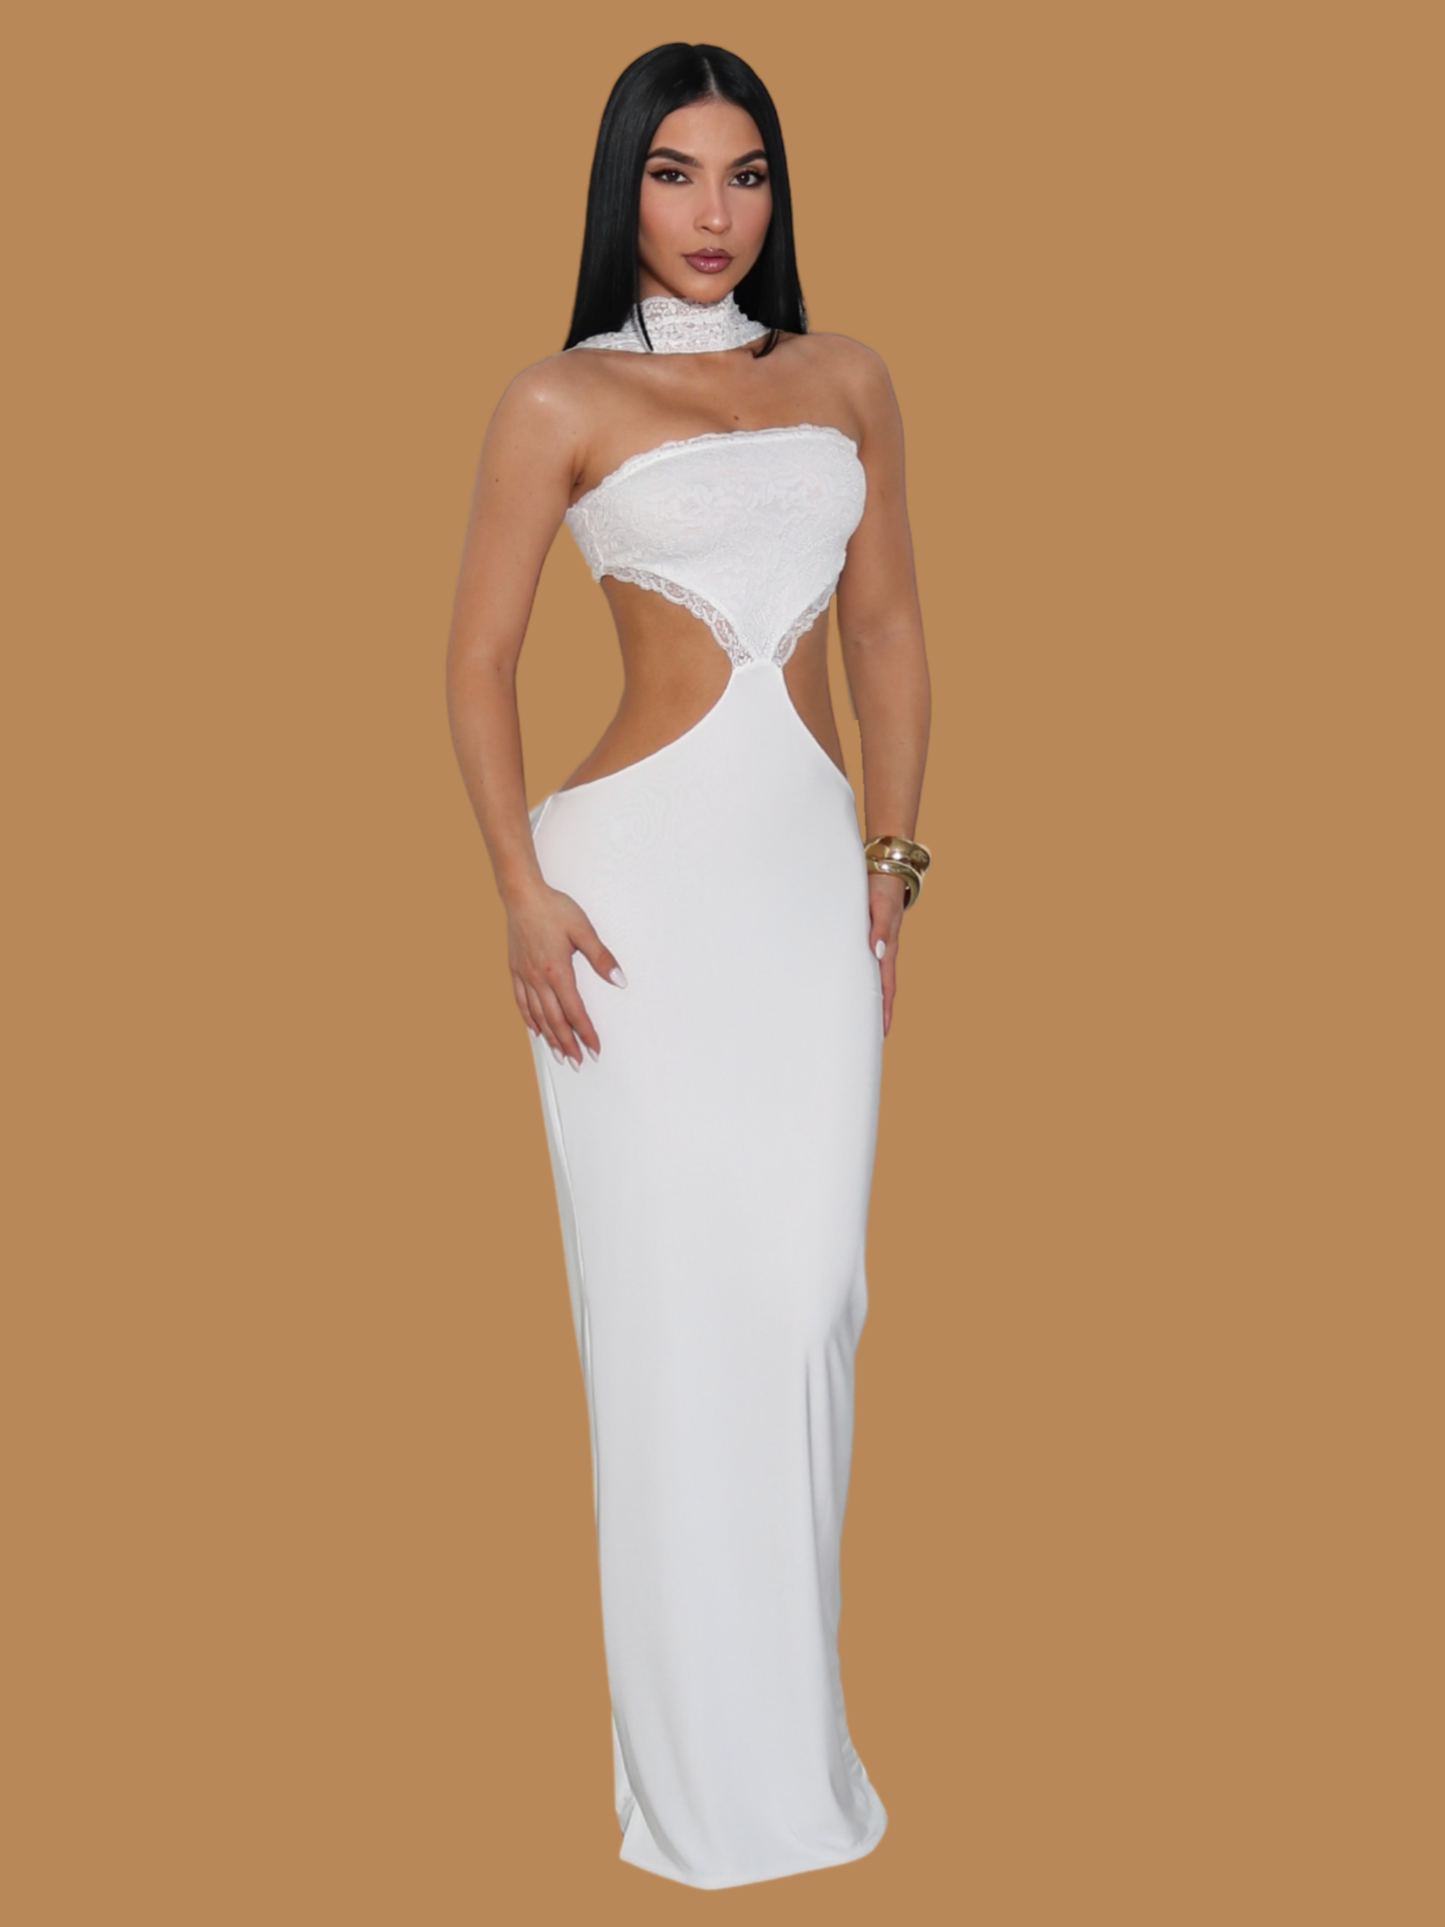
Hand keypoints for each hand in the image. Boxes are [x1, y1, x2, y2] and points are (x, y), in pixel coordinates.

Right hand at [506, 881, 625, 1067]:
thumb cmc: (553, 909)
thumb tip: (619, 979)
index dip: (586, 1033)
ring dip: (550, 1037)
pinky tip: (534, 1030)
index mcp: (557, 971)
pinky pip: (520, 1002)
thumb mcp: (584, 930)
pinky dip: (528, 1019)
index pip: (575, 1011)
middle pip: (555, 1020)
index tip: (594, 1048)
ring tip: (559, 1054)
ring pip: (537, 1015)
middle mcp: (538, 978)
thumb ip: (601, 957)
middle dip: (568, 1044)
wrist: (522, 895)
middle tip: (577, 1062)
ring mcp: (524, 975)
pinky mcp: (515, 970)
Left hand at [868, 871, 906, 1035]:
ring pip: (872, 978)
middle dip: (877, 1013)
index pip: (886, 986)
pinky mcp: (868, 935)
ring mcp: (877, 944)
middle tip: (869, 1038)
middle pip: (881, 988)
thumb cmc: (882, 887)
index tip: (882, 1033)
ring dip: (868, 998)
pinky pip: (864, 963)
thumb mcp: (880, 906)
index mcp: (887, 947)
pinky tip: (850, 985)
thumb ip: (878, 927)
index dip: (884, 1010)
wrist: (885, 868)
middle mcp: (883, 950)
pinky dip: (860, 978)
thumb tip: (876, 951)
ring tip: (859, 1019)